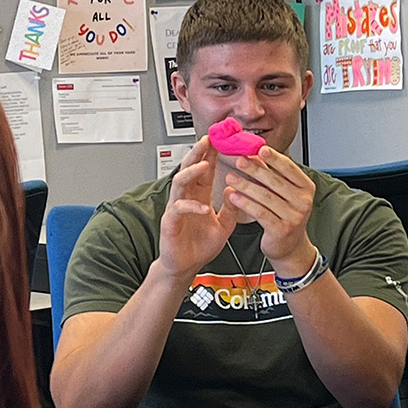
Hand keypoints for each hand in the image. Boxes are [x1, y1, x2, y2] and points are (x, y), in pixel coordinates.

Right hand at [157, 137, 237, 280]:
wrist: (186, 268)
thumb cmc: (200, 247)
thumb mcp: (224, 225)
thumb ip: (231, 208)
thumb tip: (237, 189)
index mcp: (199, 197)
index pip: (205, 170)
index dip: (211, 154)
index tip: (221, 139)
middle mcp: (186, 199)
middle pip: (189, 168)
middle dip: (198, 153)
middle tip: (208, 140)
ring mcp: (176, 209)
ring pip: (179, 183)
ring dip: (191, 173)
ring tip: (203, 165)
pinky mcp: (170, 223)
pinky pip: (178, 210)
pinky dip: (191, 207)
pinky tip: (203, 208)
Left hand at [225, 146, 317, 277]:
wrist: (289, 246)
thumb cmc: (285, 216)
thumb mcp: (282, 193)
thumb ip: (272, 174)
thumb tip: (256, 152)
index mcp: (306, 188)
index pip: (289, 168)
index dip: (274, 158)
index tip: (259, 149)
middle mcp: (303, 202)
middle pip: (275, 181)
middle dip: (255, 170)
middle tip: (239, 160)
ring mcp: (294, 217)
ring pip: (265, 197)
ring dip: (245, 185)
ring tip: (230, 177)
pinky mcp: (281, 229)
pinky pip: (260, 213)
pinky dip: (245, 203)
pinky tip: (233, 196)